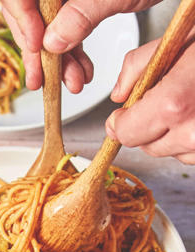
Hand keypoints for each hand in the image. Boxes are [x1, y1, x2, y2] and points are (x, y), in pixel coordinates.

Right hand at [0, 0, 159, 91]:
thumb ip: (81, 14)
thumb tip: (49, 43)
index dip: (22, 22)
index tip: (36, 48)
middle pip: (28, 17)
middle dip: (39, 52)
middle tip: (44, 81)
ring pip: (45, 30)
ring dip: (57, 61)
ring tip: (73, 83)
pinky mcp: (77, 7)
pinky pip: (64, 33)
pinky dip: (71, 56)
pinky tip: (80, 73)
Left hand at [107, 39, 194, 163]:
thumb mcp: (178, 42)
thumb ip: (139, 67)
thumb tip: (119, 93)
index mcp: (173, 104)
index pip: (126, 134)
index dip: (120, 123)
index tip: (122, 114)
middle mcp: (192, 131)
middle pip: (145, 146)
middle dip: (145, 126)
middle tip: (162, 100)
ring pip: (169, 152)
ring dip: (169, 134)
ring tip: (186, 103)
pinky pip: (190, 155)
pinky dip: (189, 139)